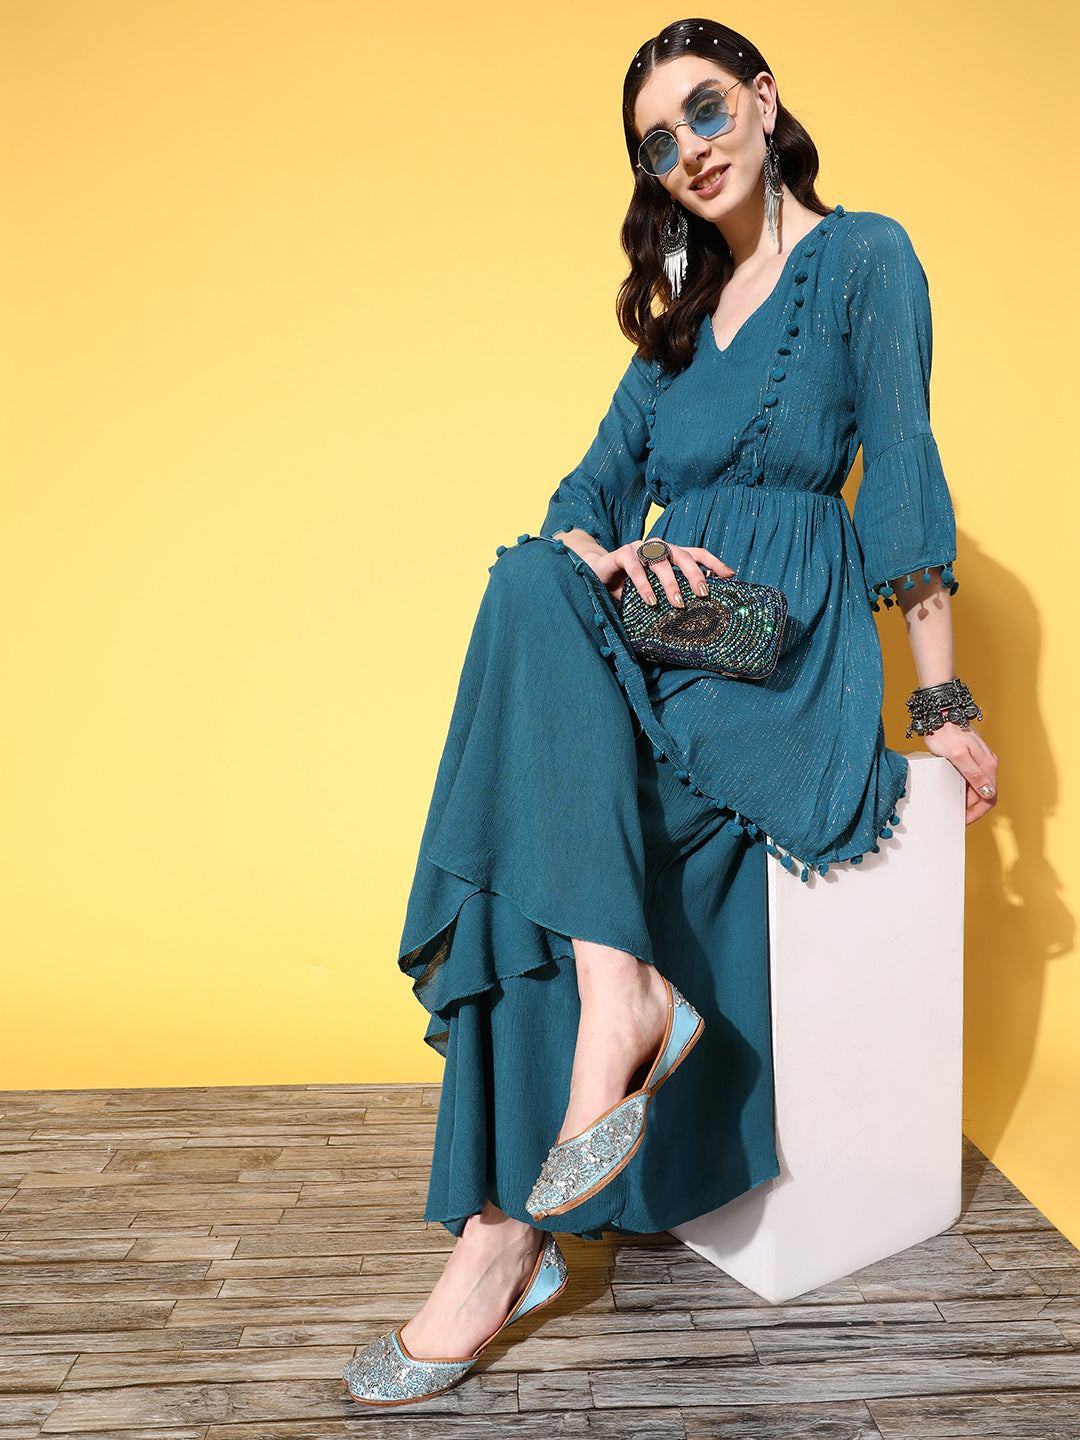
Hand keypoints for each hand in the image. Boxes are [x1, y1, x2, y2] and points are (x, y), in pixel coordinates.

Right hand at [582, 540, 734, 606]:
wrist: (597, 576)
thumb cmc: (629, 587)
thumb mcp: (653, 592)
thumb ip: (670, 597)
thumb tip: (696, 616)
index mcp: (670, 554)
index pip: (697, 553)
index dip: (714, 563)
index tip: (730, 575)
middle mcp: (658, 547)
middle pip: (682, 555)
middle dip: (694, 574)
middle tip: (703, 594)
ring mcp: (639, 548)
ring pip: (660, 560)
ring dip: (670, 582)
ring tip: (678, 603)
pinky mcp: (622, 553)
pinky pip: (635, 567)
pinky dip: (644, 584)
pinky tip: (651, 601)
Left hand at [920, 722, 998, 823]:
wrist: (942, 714)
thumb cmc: (946, 734)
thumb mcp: (958, 757)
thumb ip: (974, 775)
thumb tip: (988, 793)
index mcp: (988, 765)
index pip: (990, 797)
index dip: (978, 812)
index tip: (964, 819)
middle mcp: (989, 763)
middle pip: (985, 793)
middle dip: (971, 805)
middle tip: (955, 811)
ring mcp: (982, 759)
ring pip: (979, 786)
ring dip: (968, 796)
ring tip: (952, 799)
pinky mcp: (974, 756)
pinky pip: (974, 777)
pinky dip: (965, 785)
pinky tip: (954, 786)